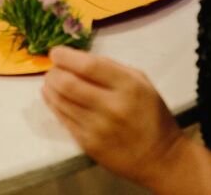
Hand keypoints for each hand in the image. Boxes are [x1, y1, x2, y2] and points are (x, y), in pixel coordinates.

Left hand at [42, 46, 186, 188]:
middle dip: (54, 72)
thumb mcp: (141, 83)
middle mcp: (112, 107)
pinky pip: (62, 119)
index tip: (56, 53)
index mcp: (129, 87)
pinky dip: (54, 104)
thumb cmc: (151, 115)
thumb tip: (78, 58)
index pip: (89, 66)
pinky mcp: (88, 144)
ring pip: (60, 101)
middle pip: (68, 83)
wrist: (160, 158)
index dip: (66, 57)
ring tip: (51, 82)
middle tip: (53, 69)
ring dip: (50, 87)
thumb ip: (112, 67)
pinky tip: (55, 98)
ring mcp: (98, 128)